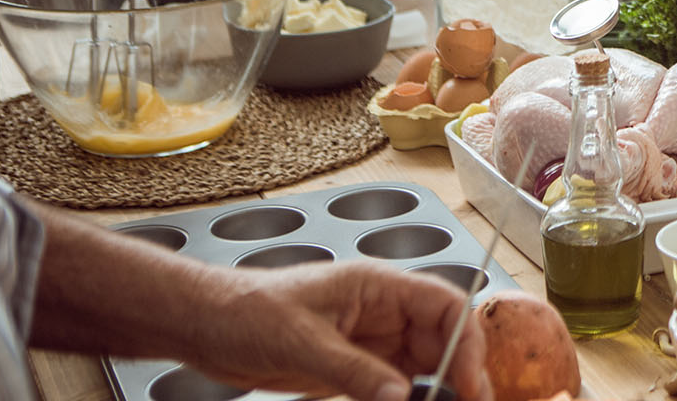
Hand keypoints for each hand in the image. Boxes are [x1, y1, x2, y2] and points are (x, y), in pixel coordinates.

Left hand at [181, 261, 491, 400]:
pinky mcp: (354, 368)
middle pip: (443, 338)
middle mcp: (382, 312)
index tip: (469, 380)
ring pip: (424, 365)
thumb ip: (354, 371)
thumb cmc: (247, 310)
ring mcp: (370, 341)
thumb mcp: (302, 341)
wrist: (207, 325)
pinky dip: (409, 399)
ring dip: (439, 389)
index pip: (445, 305)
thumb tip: (401, 395)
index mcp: (378, 286)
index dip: (467, 341)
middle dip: (462, 371)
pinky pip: (395, 385)